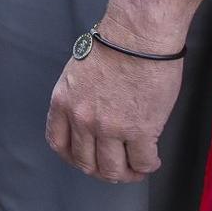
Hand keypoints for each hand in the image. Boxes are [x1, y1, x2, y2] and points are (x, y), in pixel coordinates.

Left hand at [45, 24, 183, 182]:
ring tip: (137, 167)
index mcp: (63, 102)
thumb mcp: (78, 73)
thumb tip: (92, 120)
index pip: (59, 143)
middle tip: (117, 168)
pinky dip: (147, 166)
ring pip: (112, 170)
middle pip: (86, 163)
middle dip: (102, 171)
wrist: (137, 36)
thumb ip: (80, 100)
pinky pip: (141, 163)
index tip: (87, 160)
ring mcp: (109, 127)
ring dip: (126, 174)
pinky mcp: (139, 130)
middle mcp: (82, 119)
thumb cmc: (113, 45)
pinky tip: (152, 159)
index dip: (74, 158)